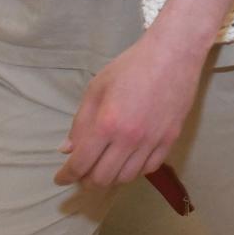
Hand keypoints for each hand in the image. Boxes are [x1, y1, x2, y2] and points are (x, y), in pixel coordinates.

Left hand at [56, 35, 202, 189]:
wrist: (173, 54)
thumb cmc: (131, 66)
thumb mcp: (97, 88)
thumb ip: (81, 122)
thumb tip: (68, 150)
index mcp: (106, 124)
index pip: (81, 164)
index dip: (67, 175)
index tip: (61, 178)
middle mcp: (129, 139)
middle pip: (102, 178)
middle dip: (86, 180)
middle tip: (82, 173)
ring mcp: (152, 141)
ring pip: (126, 177)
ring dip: (110, 178)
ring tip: (104, 168)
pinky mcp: (170, 139)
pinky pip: (149, 168)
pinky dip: (134, 171)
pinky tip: (128, 162)